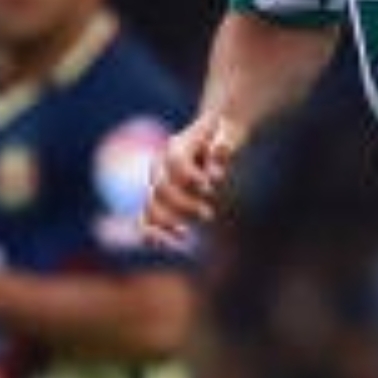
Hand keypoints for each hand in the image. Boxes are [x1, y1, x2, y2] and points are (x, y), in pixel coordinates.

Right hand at [142, 112, 243, 248]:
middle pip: (162, 188)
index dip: (189, 176)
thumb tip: (221, 150)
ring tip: (184, 235)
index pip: (175, 162)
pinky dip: (152, 233)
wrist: (211, 136)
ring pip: (151, 206)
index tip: (208, 186)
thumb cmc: (222, 135)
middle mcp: (162, 165)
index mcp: (176, 147)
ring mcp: (158, 183)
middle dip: (184, 204)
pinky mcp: (160, 199)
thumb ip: (226, 142)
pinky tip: (164, 244)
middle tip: (209, 214)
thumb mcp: (230, 133)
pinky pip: (147, 219)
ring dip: (167, 222)